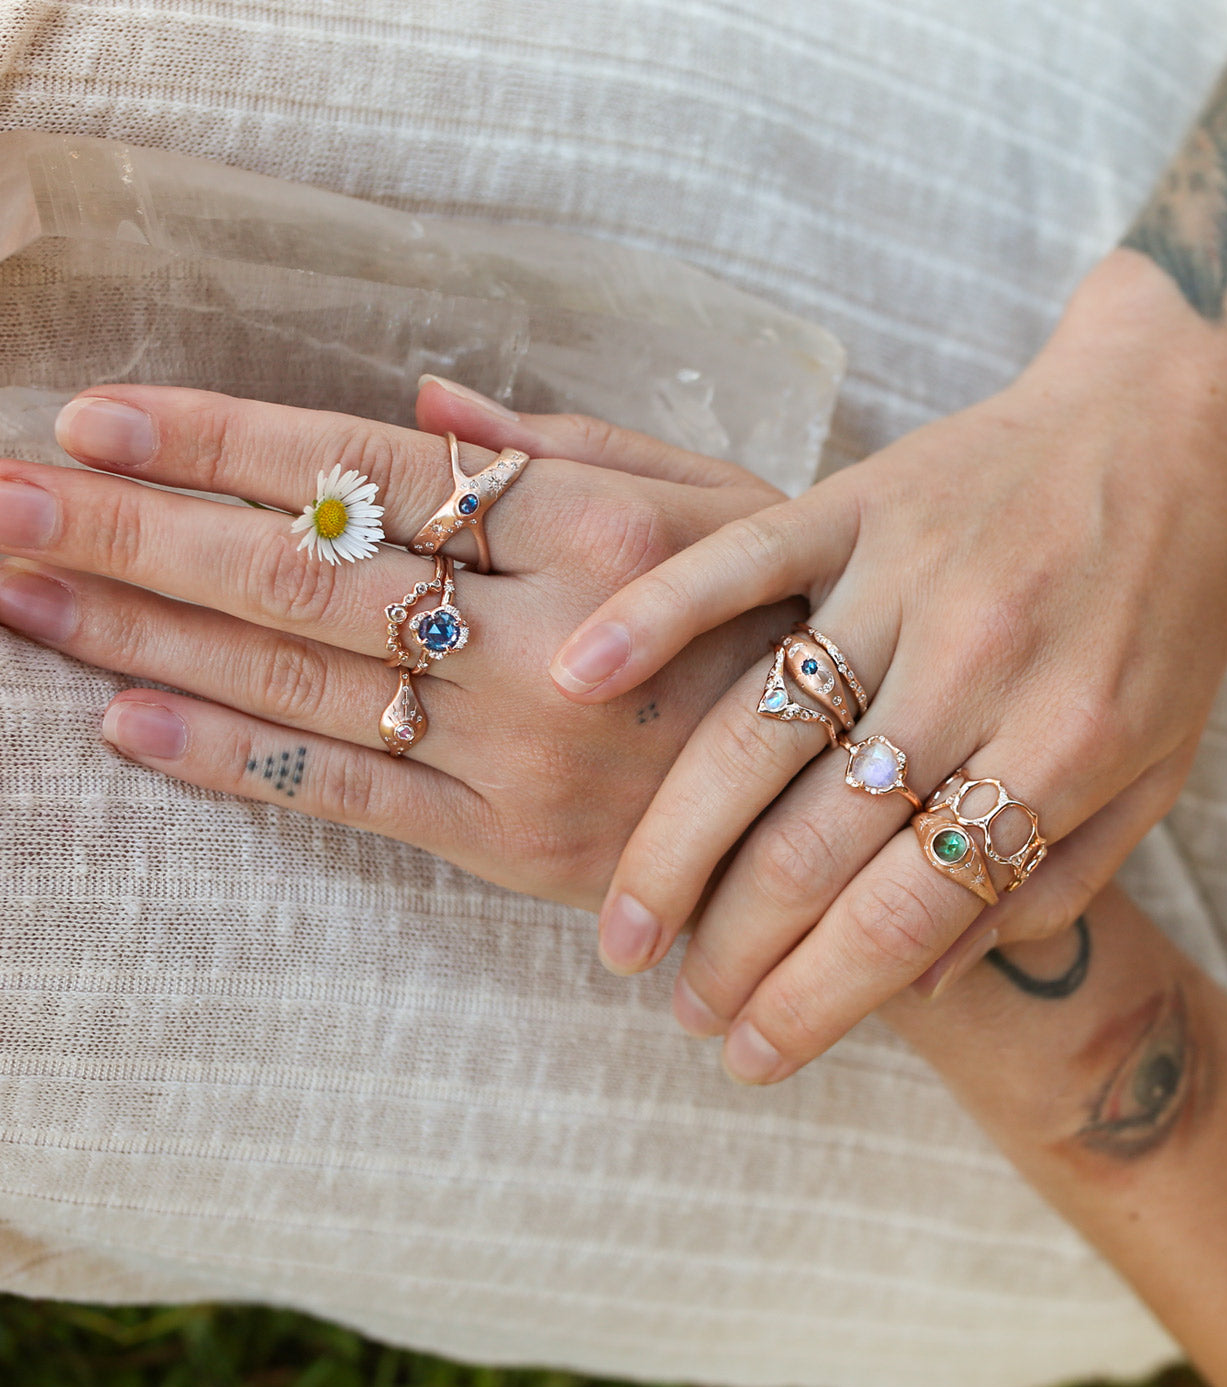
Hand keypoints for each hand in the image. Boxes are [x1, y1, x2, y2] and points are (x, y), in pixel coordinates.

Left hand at [0, 379, 791, 908]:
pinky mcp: (511, 849)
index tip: (94, 424)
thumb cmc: (778, 633)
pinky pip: (353, 798)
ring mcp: (521, 752)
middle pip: (306, 571)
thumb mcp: (716, 505)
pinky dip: (233, 761)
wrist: (846, 816)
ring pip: (303, 682)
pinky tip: (125, 724)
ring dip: (146, 639)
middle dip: (133, 536)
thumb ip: (567, 446)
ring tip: (23, 600)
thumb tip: (422, 399)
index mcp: (597, 527)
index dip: (224, 442)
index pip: (371, 467)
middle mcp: (547, 635)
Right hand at [548, 249, 1226, 1079]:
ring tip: (622, 932)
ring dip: (674, 847)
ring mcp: (906, 578)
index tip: (749, 1055)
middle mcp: (977, 668)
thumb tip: (932, 981)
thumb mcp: (1159, 763)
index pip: (909, 913)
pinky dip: (651, 617)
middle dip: (733, 952)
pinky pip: (738, 565)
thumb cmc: (1170, 604)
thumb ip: (1058, 874)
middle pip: (815, 846)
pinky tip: (575, 678)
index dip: (816, 1002)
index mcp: (1065, 746)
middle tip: (678, 1007)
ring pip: (756, 734)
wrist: (1178, 423)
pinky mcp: (855, 503)